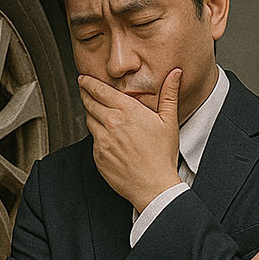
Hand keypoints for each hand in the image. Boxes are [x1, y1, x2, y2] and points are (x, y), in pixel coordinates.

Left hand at [77, 69, 184, 211]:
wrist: (153, 185)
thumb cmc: (162, 155)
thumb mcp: (169, 121)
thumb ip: (169, 94)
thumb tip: (175, 74)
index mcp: (127, 111)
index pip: (100, 90)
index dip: (89, 83)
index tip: (84, 79)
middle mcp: (111, 123)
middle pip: (89, 103)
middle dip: (85, 94)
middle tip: (83, 89)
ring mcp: (102, 139)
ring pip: (88, 119)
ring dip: (90, 113)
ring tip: (95, 110)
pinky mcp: (97, 154)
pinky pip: (92, 138)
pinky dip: (96, 133)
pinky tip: (105, 134)